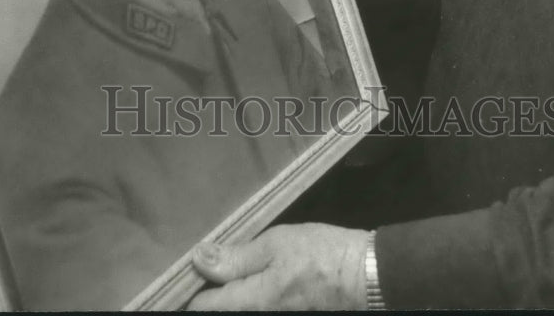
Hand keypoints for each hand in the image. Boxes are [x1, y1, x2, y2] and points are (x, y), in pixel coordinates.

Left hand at [187, 223, 369, 309]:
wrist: (365, 277)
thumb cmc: (320, 256)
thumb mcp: (277, 244)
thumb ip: (236, 256)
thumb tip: (198, 258)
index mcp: (251, 303)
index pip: (203, 306)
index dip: (191, 285)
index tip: (188, 266)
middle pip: (221, 311)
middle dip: (210, 292)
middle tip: (208, 265)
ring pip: (240, 308)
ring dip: (230, 294)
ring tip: (229, 270)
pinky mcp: (287, 314)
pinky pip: (256, 308)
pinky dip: (248, 296)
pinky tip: (251, 279)